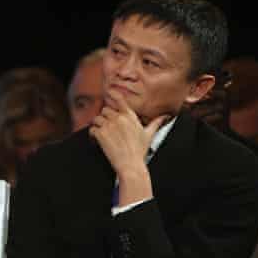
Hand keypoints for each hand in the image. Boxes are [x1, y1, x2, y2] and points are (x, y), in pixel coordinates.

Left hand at [90, 90, 168, 204]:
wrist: (131, 165)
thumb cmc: (140, 150)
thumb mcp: (149, 134)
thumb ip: (156, 123)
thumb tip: (166, 116)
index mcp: (130, 116)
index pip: (119, 99)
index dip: (112, 94)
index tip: (108, 93)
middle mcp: (119, 119)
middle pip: (104, 110)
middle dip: (104, 117)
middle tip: (107, 126)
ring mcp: (109, 126)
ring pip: (96, 118)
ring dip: (97, 125)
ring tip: (102, 133)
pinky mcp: (101, 135)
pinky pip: (92, 129)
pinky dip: (92, 134)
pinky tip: (97, 140)